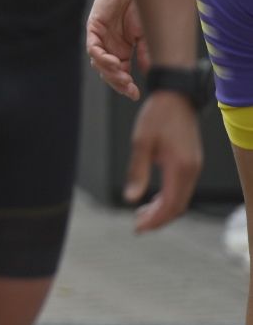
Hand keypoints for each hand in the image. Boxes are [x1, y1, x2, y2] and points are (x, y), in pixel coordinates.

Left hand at [87, 0, 147, 99]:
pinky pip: (93, 47)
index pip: (121, 73)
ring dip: (109, 72)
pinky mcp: (94, 28)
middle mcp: (111, 47)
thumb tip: (149, 73)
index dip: (126, 85)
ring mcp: (101, 38)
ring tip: (122, 78)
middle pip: (108, 72)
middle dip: (118, 83)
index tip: (135, 94)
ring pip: (99, 63)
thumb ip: (146, 53)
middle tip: (129, 89)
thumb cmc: (140, 7)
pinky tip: (113, 62)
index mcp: (123, 51)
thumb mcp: (146, 35)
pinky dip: (101, 57)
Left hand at [125, 89, 202, 231]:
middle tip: (138, 225)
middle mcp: (192, 171)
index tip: (138, 228)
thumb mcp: (141, 143)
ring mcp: (194, 167)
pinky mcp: (192, 163)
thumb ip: (137, 172)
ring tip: (141, 215)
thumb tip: (131, 198)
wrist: (176, 96)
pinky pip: (182, 189)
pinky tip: (153, 199)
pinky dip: (169, 199)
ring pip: (181, 199)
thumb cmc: (157, 116)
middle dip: (158, 219)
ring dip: (163, 210)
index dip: (154, 220)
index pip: (170, 205)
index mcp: (180, 168)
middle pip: (178, 206)